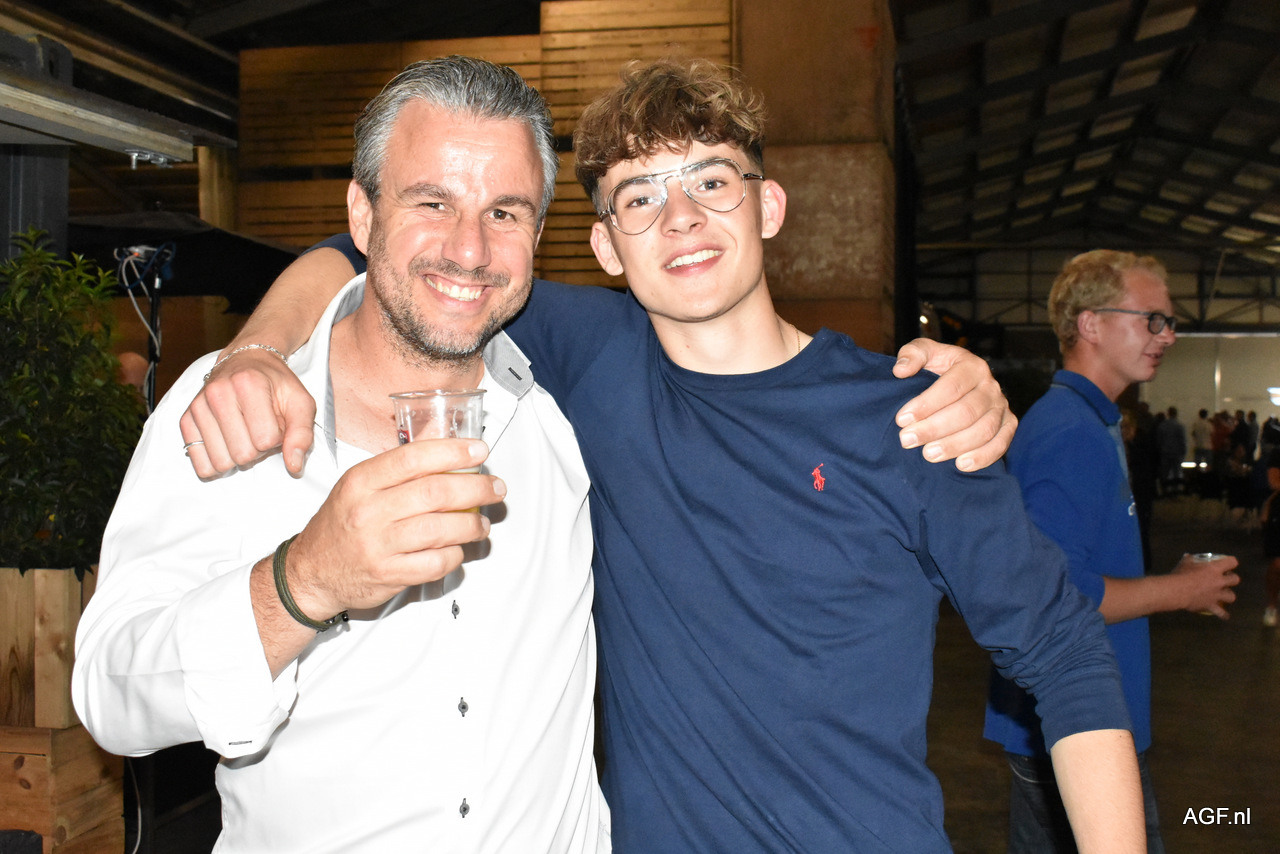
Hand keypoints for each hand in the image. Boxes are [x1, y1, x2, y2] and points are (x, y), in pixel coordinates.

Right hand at [180, 347, 316, 477]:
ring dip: (238, 456)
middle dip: (259, 449)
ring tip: (245, 433)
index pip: (266, 439)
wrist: (246, 361)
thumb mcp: (300, 402)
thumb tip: (294, 466)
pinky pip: (201, 463)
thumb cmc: (275, 384)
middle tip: (261, 429)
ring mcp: (198, 407)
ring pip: (222, 462)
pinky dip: (218, 461)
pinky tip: (228, 443)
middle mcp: (218, 393)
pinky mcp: (186, 420)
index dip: (278, 438)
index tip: (277, 423)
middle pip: (243, 454)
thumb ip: (302, 434)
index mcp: (249, 384)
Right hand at [285, 439, 501, 618]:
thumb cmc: (342, 523)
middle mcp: (368, 511)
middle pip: (435, 493)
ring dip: (472, 525)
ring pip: (440, 529)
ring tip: (482, 522)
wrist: (311, 571)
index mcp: (361, 481)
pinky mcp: (389, 574)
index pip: (414, 458)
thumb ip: (399, 466)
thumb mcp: (359, 484)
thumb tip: (446, 444)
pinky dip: (455, 555)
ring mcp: (378, 545)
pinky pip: (436, 563)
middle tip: (494, 488)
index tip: (479, 451)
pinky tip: (459, 548)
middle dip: (475, 488)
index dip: (453, 452)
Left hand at [893, 339, 1015, 470]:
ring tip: (928, 455)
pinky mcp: (1007, 425)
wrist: (958, 383)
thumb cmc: (937, 368)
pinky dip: (983, 457)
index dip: (926, 404)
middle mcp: (991, 386)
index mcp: (972, 366)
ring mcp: (1001, 407)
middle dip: (934, 428)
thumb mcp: (925, 353)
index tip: (902, 419)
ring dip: (954, 445)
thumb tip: (901, 370)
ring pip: (983, 430)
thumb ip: (912, 355)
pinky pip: (1000, 444)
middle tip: (907, 440)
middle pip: (966, 411)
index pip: (951, 386)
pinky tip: (961, 465)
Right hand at [1172, 553, 1239, 618]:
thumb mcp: (1184, 563)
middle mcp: (1219, 581)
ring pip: (1231, 596)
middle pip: (1235, 579)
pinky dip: (1223, 614)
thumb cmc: (1181, 574)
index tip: (1227, 563)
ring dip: (1228, 595)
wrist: (1176, 591)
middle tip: (1224, 579)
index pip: (1232, 562)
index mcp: (1215, 569)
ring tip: (1223, 595)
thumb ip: (1189, 559)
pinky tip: (1225, 615)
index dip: (1231, 562)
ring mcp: (1217, 595)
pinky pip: (1221, 612)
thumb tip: (1188, 556)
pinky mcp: (1211, 605)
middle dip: (1232, 579)